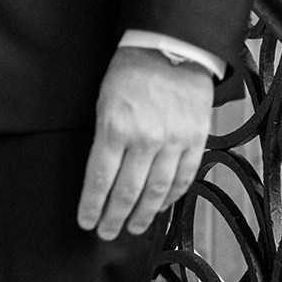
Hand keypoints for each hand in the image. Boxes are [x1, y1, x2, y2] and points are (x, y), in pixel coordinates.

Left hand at [77, 45, 213, 239]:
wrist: (172, 48)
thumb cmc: (130, 71)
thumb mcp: (104, 100)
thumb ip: (104, 137)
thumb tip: (101, 174)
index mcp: (116, 127)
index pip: (99, 178)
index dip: (92, 205)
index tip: (86, 222)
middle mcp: (145, 139)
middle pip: (127, 191)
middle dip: (114, 217)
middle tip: (106, 233)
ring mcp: (173, 141)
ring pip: (157, 191)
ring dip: (143, 214)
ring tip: (133, 228)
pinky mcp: (195, 140)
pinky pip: (183, 178)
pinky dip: (171, 197)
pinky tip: (160, 207)